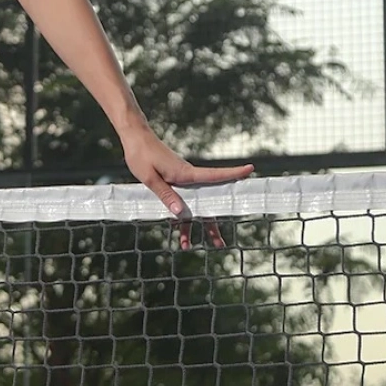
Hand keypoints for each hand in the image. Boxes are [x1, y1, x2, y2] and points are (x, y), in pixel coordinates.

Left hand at [121, 127, 254, 250]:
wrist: (135, 139)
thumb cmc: (141, 155)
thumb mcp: (150, 178)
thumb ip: (166, 195)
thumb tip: (182, 213)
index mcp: (185, 174)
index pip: (215, 175)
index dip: (234, 174)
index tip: (251, 169)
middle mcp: (187, 178)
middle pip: (206, 202)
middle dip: (212, 225)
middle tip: (220, 244)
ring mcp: (181, 181)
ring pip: (192, 207)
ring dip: (192, 226)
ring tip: (188, 246)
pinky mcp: (174, 182)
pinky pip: (180, 202)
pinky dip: (178, 217)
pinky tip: (176, 232)